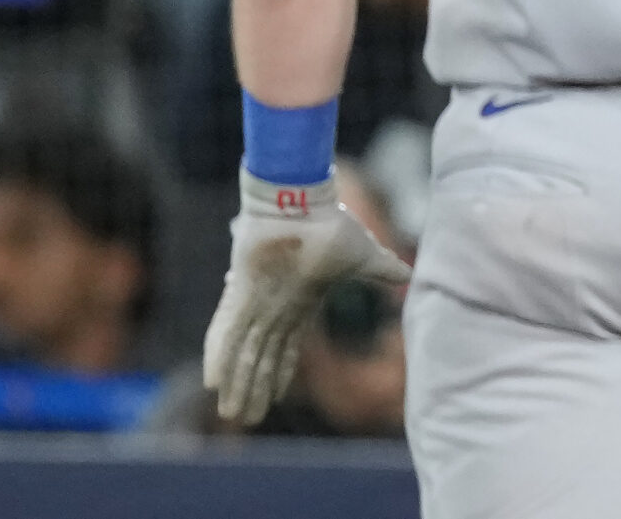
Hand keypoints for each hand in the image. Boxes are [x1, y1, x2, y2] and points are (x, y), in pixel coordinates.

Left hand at [204, 171, 411, 425]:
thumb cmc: (333, 228)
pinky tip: (211, 380)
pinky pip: (227, 331)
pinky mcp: (241, 293)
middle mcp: (274, 309)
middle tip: (246, 419)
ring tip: (230, 412)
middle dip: (255, 389)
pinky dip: (218, 356)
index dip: (280, 374)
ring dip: (237, 383)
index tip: (274, 398)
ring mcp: (256, 303)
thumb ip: (382, 270)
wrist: (306, 203)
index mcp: (299, 306)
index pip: (287, 349)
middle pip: (262, 359)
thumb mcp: (365, 257)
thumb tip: (409, 274)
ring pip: (244, 353)